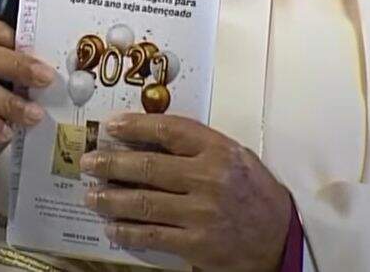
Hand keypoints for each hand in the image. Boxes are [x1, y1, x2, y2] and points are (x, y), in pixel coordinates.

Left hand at [80, 114, 292, 271]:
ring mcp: (201, 213)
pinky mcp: (196, 243)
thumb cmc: (255, 193)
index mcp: (219, 150)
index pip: (169, 130)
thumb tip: (147, 137)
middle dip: (110, 163)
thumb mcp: (235, 158)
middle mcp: (209, 178)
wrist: (281, 238)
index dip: (135, 125)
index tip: (111, 125)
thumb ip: (198, 147)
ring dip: (110, 199)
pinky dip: (127, 231)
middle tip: (88, 162)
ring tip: (91, 196)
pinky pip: (152, 235)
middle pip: (148, 166)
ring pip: (143, 202)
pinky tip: (112, 227)